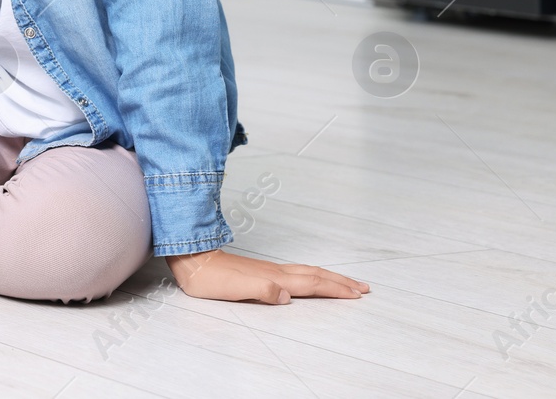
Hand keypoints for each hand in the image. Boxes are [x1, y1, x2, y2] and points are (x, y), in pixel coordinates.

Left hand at [166, 249, 368, 303]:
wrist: (192, 260)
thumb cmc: (210, 278)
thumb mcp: (234, 288)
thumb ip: (261, 290)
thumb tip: (286, 296)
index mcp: (274, 278)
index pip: (312, 284)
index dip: (335, 289)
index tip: (357, 294)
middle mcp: (276, 272)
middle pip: (315, 275)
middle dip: (340, 282)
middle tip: (363, 288)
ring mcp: (269, 270)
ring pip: (307, 272)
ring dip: (329, 278)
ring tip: (345, 282)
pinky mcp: (261, 272)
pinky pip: (296, 273)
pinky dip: (311, 276)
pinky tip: (309, 279)